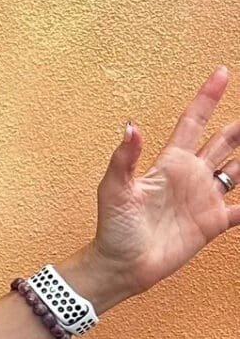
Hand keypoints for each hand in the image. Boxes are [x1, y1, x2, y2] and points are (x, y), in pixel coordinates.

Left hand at [88, 67, 239, 295]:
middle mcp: (191, 175)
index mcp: (170, 162)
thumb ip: (124, 158)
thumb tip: (131, 126)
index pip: (193, 122)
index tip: (221, 73)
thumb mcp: (114, 189)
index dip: (207, 98)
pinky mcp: (214, 222)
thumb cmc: (113, 227)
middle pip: (225, 141)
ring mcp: (204, 198)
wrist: (122, 265)